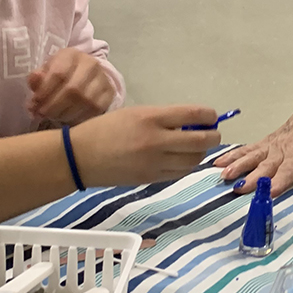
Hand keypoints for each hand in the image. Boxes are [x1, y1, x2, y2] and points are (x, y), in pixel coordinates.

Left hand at [27, 48, 116, 125]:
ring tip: (53, 117)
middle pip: (73, 89)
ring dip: (65, 113)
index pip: (58, 73)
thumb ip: (37, 77)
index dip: (45, 91)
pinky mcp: (109, 94)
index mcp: (71, 55)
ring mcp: (103, 79)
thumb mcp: (46, 72)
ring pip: (84, 101)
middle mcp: (90, 64)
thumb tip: (35, 80)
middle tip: (42, 114)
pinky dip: (78, 118)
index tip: (34, 103)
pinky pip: (94, 110)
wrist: (86, 76)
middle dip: (54, 105)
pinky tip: (67, 119)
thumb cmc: (61, 74)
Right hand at [69, 105, 220, 186]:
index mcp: (151, 118)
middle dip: (213, 136)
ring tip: (194, 146)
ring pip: (194, 159)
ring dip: (200, 152)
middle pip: (202, 141)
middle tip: (211, 133)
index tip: (211, 117)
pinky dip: (187, 165)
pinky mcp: (151, 178)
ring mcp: (155, 162)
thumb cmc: (106, 129)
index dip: (210, 116)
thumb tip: (191, 124)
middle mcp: (156, 140)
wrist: (79, 157)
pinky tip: (181, 158)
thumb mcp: (136, 114)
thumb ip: (164, 118)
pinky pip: (180, 172)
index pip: (194, 115)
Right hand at [214, 91, 292, 196]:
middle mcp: (282, 148)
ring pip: (251, 156)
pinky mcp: (264, 143)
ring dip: (236, 165)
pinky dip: (230, 155)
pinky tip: (215, 163)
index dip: (280, 180)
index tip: (270, 192)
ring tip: (222, 176)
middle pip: (266, 165)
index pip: (290, 169)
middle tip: (239, 190)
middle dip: (252, 177)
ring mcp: (271, 145)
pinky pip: (246, 149)